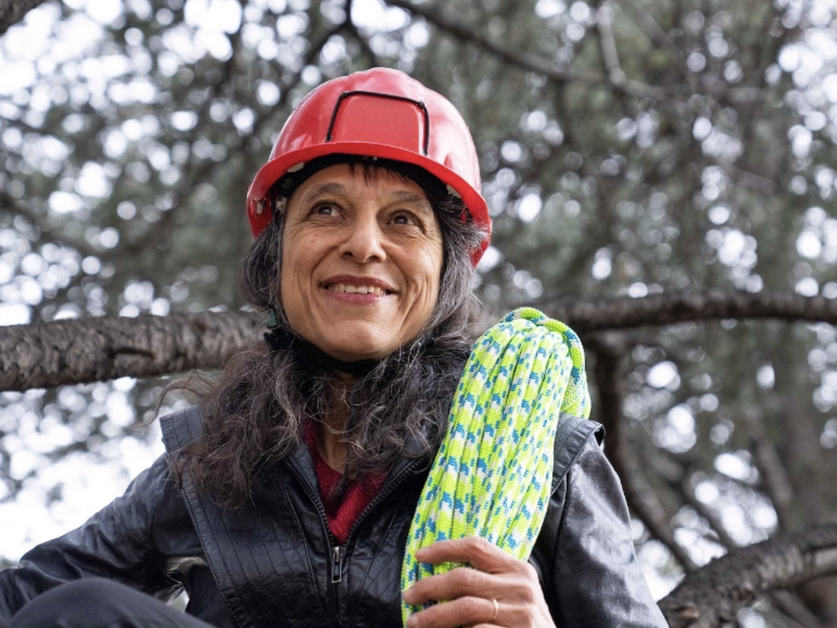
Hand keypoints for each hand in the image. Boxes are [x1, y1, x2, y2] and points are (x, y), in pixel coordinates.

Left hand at [401, 536, 556, 627]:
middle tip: (409, 595)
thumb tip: (439, 573)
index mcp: (518, 569)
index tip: (419, 556)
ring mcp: (520, 613)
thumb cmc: (525, 623)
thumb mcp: (515, 593)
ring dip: (434, 615)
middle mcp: (521, 587)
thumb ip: (489, 579)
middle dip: (429, 587)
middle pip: (464, 578)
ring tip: (414, 622)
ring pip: (464, 607)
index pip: (476, 546)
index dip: (444, 548)